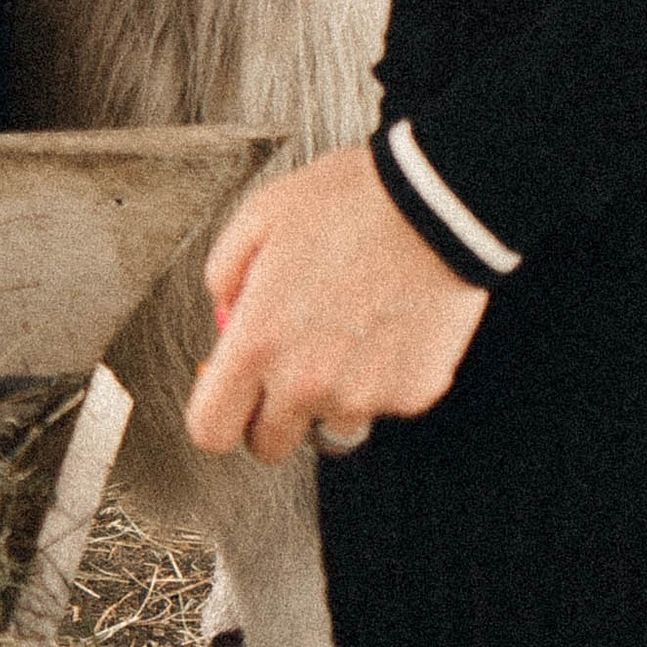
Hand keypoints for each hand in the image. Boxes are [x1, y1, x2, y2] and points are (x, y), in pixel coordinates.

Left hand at [185, 146, 488, 466]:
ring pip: (330, 425)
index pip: (211, 430)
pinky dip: (384, 377)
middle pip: (268, 446)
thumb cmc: (350, 200)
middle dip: (272, 413)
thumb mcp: (261, 215)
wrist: (435, 200)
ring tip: (351, 331)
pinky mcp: (410, 395)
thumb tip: (227, 310)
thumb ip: (226, 272)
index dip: (219, 416)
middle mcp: (305, 382)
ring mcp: (361, 396)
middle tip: (293, 362)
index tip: (232, 400)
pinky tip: (389, 325)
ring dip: (332, 395)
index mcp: (257, 341)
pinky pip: (384, 403)